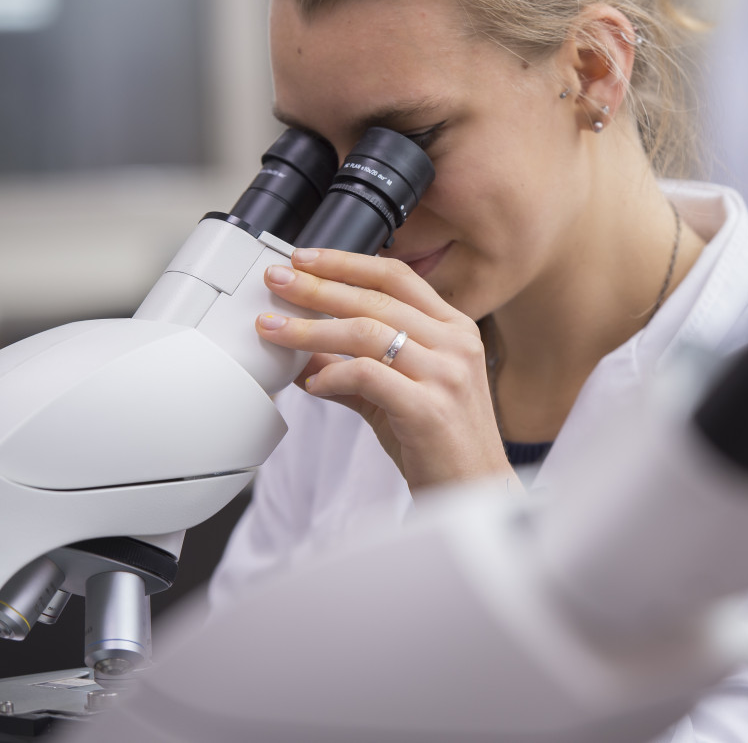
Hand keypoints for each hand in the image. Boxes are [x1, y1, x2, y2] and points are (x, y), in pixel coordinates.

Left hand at [255, 248, 515, 490]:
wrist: (472, 488)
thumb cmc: (441, 440)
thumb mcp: (401, 391)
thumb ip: (358, 368)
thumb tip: (306, 351)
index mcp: (454, 328)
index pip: (397, 277)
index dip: (347, 262)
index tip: (306, 259)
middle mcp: (455, 343)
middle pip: (376, 298)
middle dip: (318, 286)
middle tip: (278, 281)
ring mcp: (446, 374)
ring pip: (366, 332)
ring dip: (312, 328)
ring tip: (276, 329)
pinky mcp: (428, 408)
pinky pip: (368, 376)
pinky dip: (332, 376)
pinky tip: (312, 384)